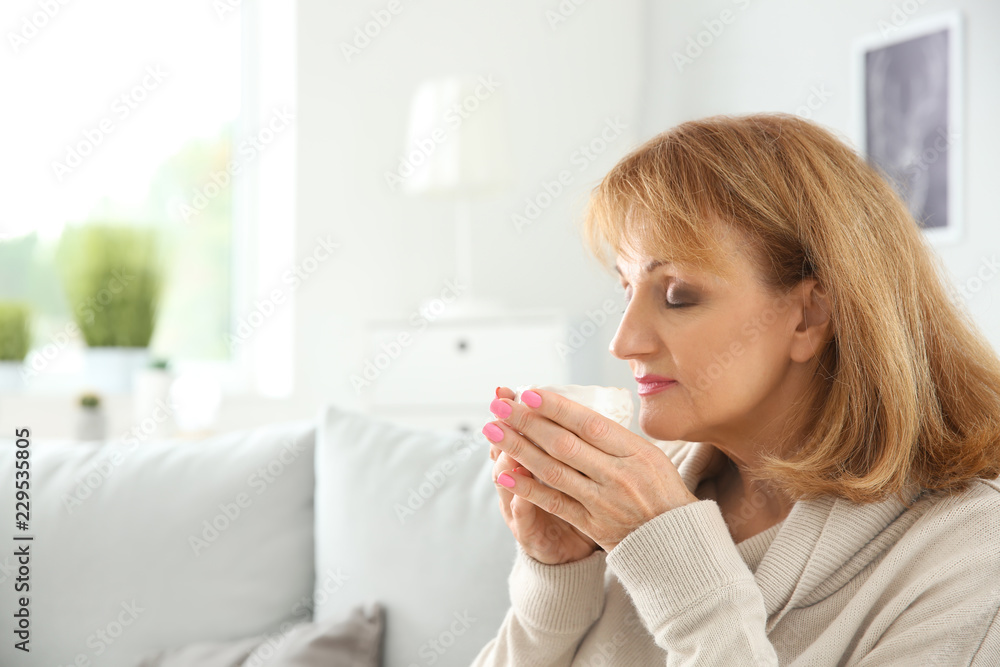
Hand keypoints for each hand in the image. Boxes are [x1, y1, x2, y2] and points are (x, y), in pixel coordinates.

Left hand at [485, 387, 700, 552]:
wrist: (677, 542)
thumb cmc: (662, 490)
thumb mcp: (652, 455)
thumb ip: (615, 436)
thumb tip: (572, 411)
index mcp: (636, 451)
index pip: (588, 424)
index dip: (556, 407)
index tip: (529, 392)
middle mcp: (619, 475)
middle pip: (564, 444)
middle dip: (526, 421)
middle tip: (499, 404)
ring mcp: (604, 502)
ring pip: (553, 470)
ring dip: (518, 449)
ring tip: (493, 431)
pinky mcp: (592, 525)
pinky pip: (554, 503)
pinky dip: (527, 488)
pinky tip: (504, 474)